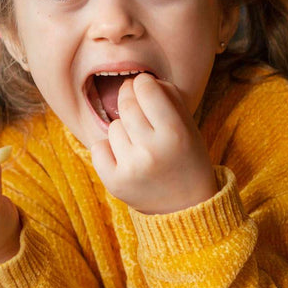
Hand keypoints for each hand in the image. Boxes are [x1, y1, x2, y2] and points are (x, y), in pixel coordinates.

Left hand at [90, 73, 217, 213]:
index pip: (146, 88)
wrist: (186, 207)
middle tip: (138, 111)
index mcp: (175, 133)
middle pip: (126, 104)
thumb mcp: (188, 126)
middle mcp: (152, 150)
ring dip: (123, 130)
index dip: (144, 84)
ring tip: (139, 145)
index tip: (146, 89)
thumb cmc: (186, 157)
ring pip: (113, 126)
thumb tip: (139, 80)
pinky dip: (108, 149)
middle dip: (130, 100)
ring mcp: (131, 168)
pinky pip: (98, 147)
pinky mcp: (114, 183)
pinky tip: (125, 158)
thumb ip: (169, 97)